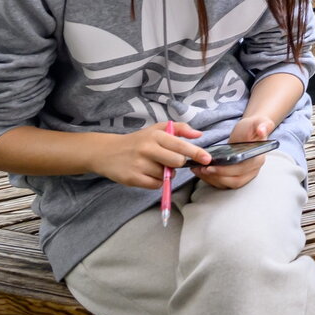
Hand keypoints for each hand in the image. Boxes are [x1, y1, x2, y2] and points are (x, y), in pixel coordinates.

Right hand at [88, 122, 207, 189]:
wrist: (107, 152)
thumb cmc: (138, 140)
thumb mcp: (157, 129)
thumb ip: (180, 129)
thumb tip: (199, 135)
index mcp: (155, 135)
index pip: (180, 145)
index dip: (195, 152)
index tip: (207, 158)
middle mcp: (147, 149)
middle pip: (176, 162)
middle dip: (178, 164)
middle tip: (170, 161)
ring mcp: (139, 164)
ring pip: (165, 175)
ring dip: (165, 174)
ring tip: (154, 166)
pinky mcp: (132, 178)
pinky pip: (155, 185)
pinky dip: (156, 182)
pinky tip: (148, 174)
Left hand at [193, 115, 271, 189]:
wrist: (246, 133)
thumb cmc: (251, 128)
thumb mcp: (258, 122)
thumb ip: (263, 124)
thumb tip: (262, 130)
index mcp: (258, 158)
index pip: (244, 169)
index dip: (229, 169)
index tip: (214, 165)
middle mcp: (252, 170)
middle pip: (236, 179)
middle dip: (218, 175)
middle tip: (204, 168)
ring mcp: (244, 175)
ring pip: (228, 183)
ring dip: (212, 179)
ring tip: (199, 169)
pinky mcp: (234, 177)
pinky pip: (222, 183)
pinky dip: (210, 179)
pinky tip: (201, 171)